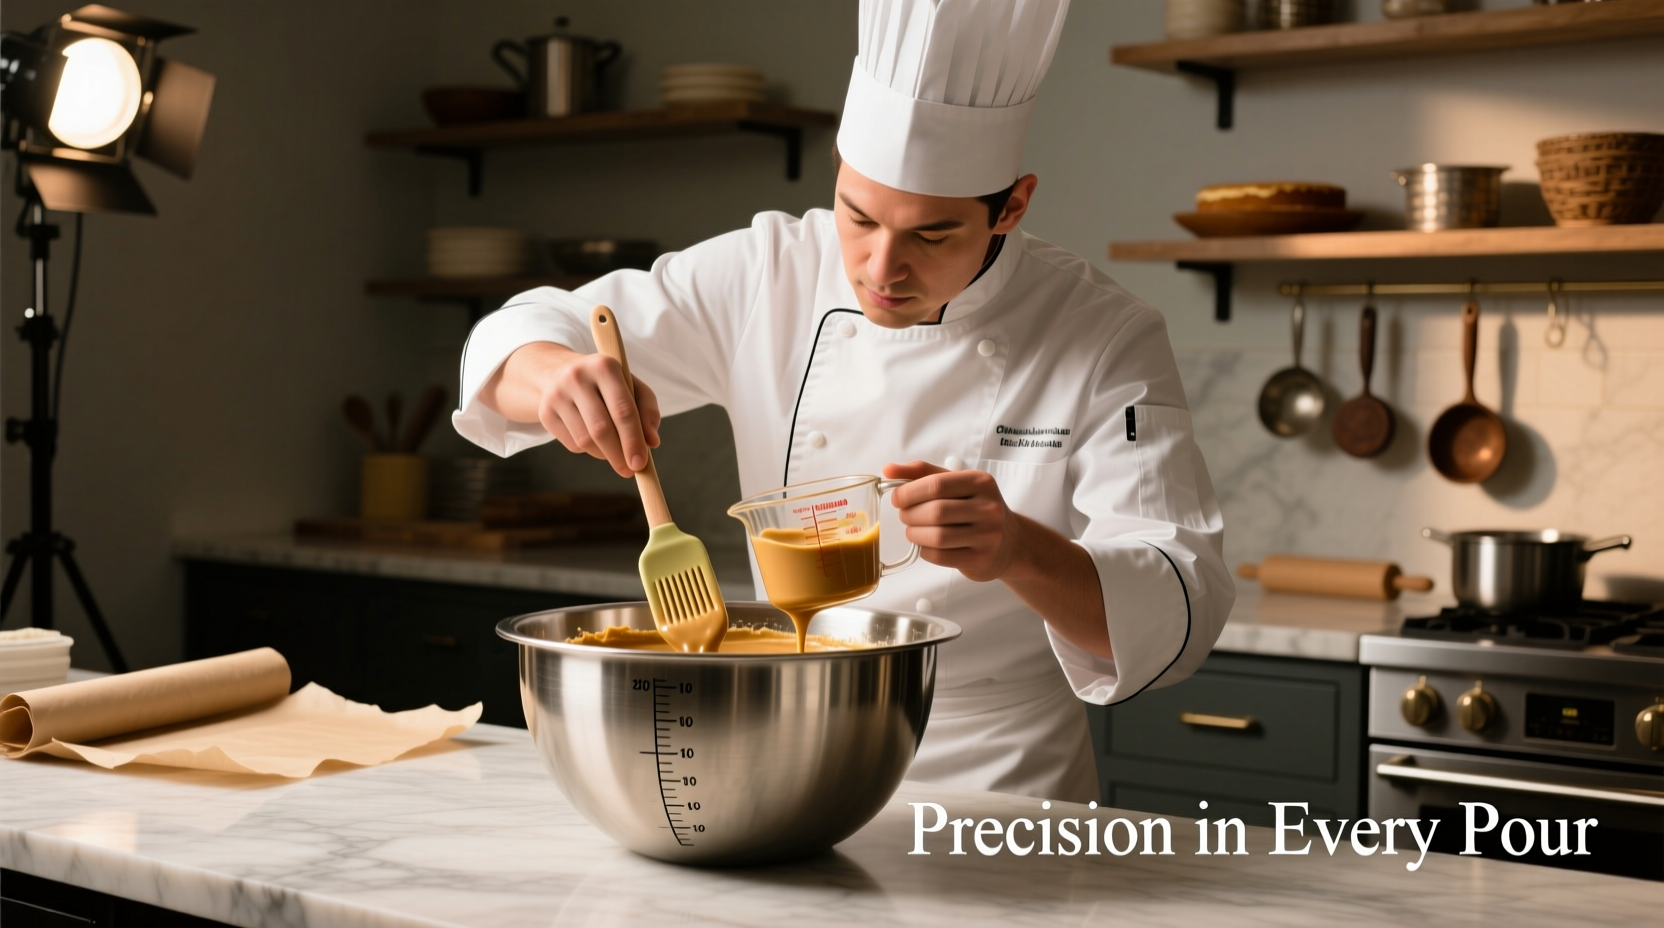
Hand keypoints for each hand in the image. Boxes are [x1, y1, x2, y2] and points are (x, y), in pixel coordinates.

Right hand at [490, 342, 660, 477]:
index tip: (641, 463)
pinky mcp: (545, 412)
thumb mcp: (632, 387)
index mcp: (604, 366)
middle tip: (630, 470)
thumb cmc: (606, 384)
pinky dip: (589, 450)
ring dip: (605, 455)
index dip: (633, 440)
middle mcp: (577, 377)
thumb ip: (647, 411)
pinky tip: (594, 440)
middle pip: (601, 428)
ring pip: (585, 440)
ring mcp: (557, 394)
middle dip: (618, 455)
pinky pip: (572, 444)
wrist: (560, 372)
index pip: (622, 409)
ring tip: (615, 453)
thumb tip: (652, 442)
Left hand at [883, 461, 1019, 582]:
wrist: (1011, 542)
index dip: (909, 492)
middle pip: (935, 511)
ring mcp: (988, 535)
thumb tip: (889, 469)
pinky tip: (925, 545)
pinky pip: (941, 556)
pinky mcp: (981, 559)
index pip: (937, 484)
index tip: (898, 498)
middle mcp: (988, 507)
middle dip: (910, 514)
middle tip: (905, 516)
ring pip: (937, 536)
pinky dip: (925, 551)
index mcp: (980, 482)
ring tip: (913, 530)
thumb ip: (923, 474)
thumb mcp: (956, 484)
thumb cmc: (976, 509)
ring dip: (915, 534)